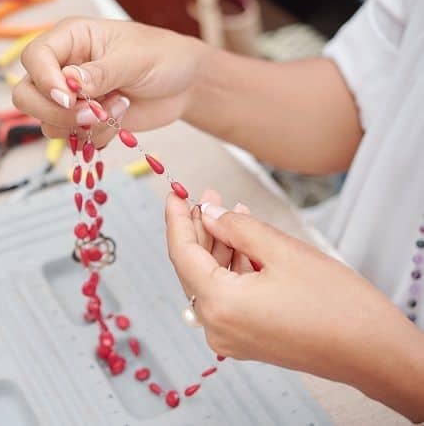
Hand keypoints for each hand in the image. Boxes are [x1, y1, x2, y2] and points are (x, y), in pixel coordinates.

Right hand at [12, 17, 208, 145]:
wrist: (185, 84)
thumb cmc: (163, 56)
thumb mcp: (135, 59)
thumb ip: (101, 72)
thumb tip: (71, 84)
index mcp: (70, 38)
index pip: (34, 57)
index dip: (45, 81)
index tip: (70, 98)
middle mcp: (62, 66)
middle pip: (26, 95)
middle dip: (55, 112)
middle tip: (91, 115)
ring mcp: (70, 96)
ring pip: (46, 121)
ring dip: (81, 126)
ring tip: (118, 109)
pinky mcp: (82, 121)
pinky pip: (72, 138)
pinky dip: (96, 137)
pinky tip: (121, 119)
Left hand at [165, 192, 423, 420]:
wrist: (374, 353)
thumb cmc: (337, 306)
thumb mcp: (282, 251)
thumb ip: (237, 229)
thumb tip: (208, 214)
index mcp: (219, 305)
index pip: (181, 253)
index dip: (176, 219)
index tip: (173, 193)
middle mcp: (217, 327)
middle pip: (193, 268)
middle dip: (199, 230)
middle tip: (206, 197)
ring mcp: (230, 338)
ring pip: (210, 282)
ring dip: (218, 247)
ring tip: (229, 212)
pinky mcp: (246, 340)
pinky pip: (226, 297)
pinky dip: (231, 269)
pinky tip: (243, 242)